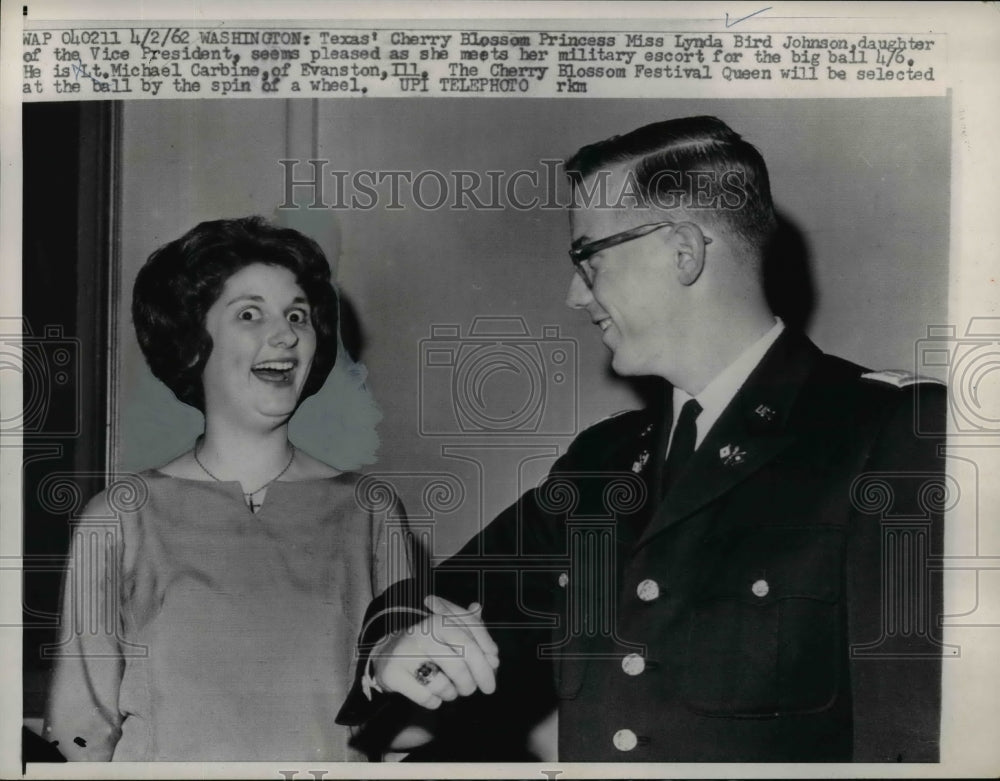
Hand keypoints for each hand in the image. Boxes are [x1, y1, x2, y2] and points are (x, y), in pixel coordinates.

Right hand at [371, 595, 499, 709]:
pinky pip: (427, 696)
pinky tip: (432, 696)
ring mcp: (406, 652)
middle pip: (465, 654)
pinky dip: (435, 702)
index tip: (496, 663)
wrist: (387, 656)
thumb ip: (474, 641)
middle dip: (481, 675)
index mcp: (439, 619)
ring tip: (451, 690)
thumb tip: (494, 657)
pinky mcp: (393, 673)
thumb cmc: (429, 648)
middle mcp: (422, 632)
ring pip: (446, 682)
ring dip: (454, 692)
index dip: (488, 646)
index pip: (472, 627)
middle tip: (487, 689)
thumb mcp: (449, 636)